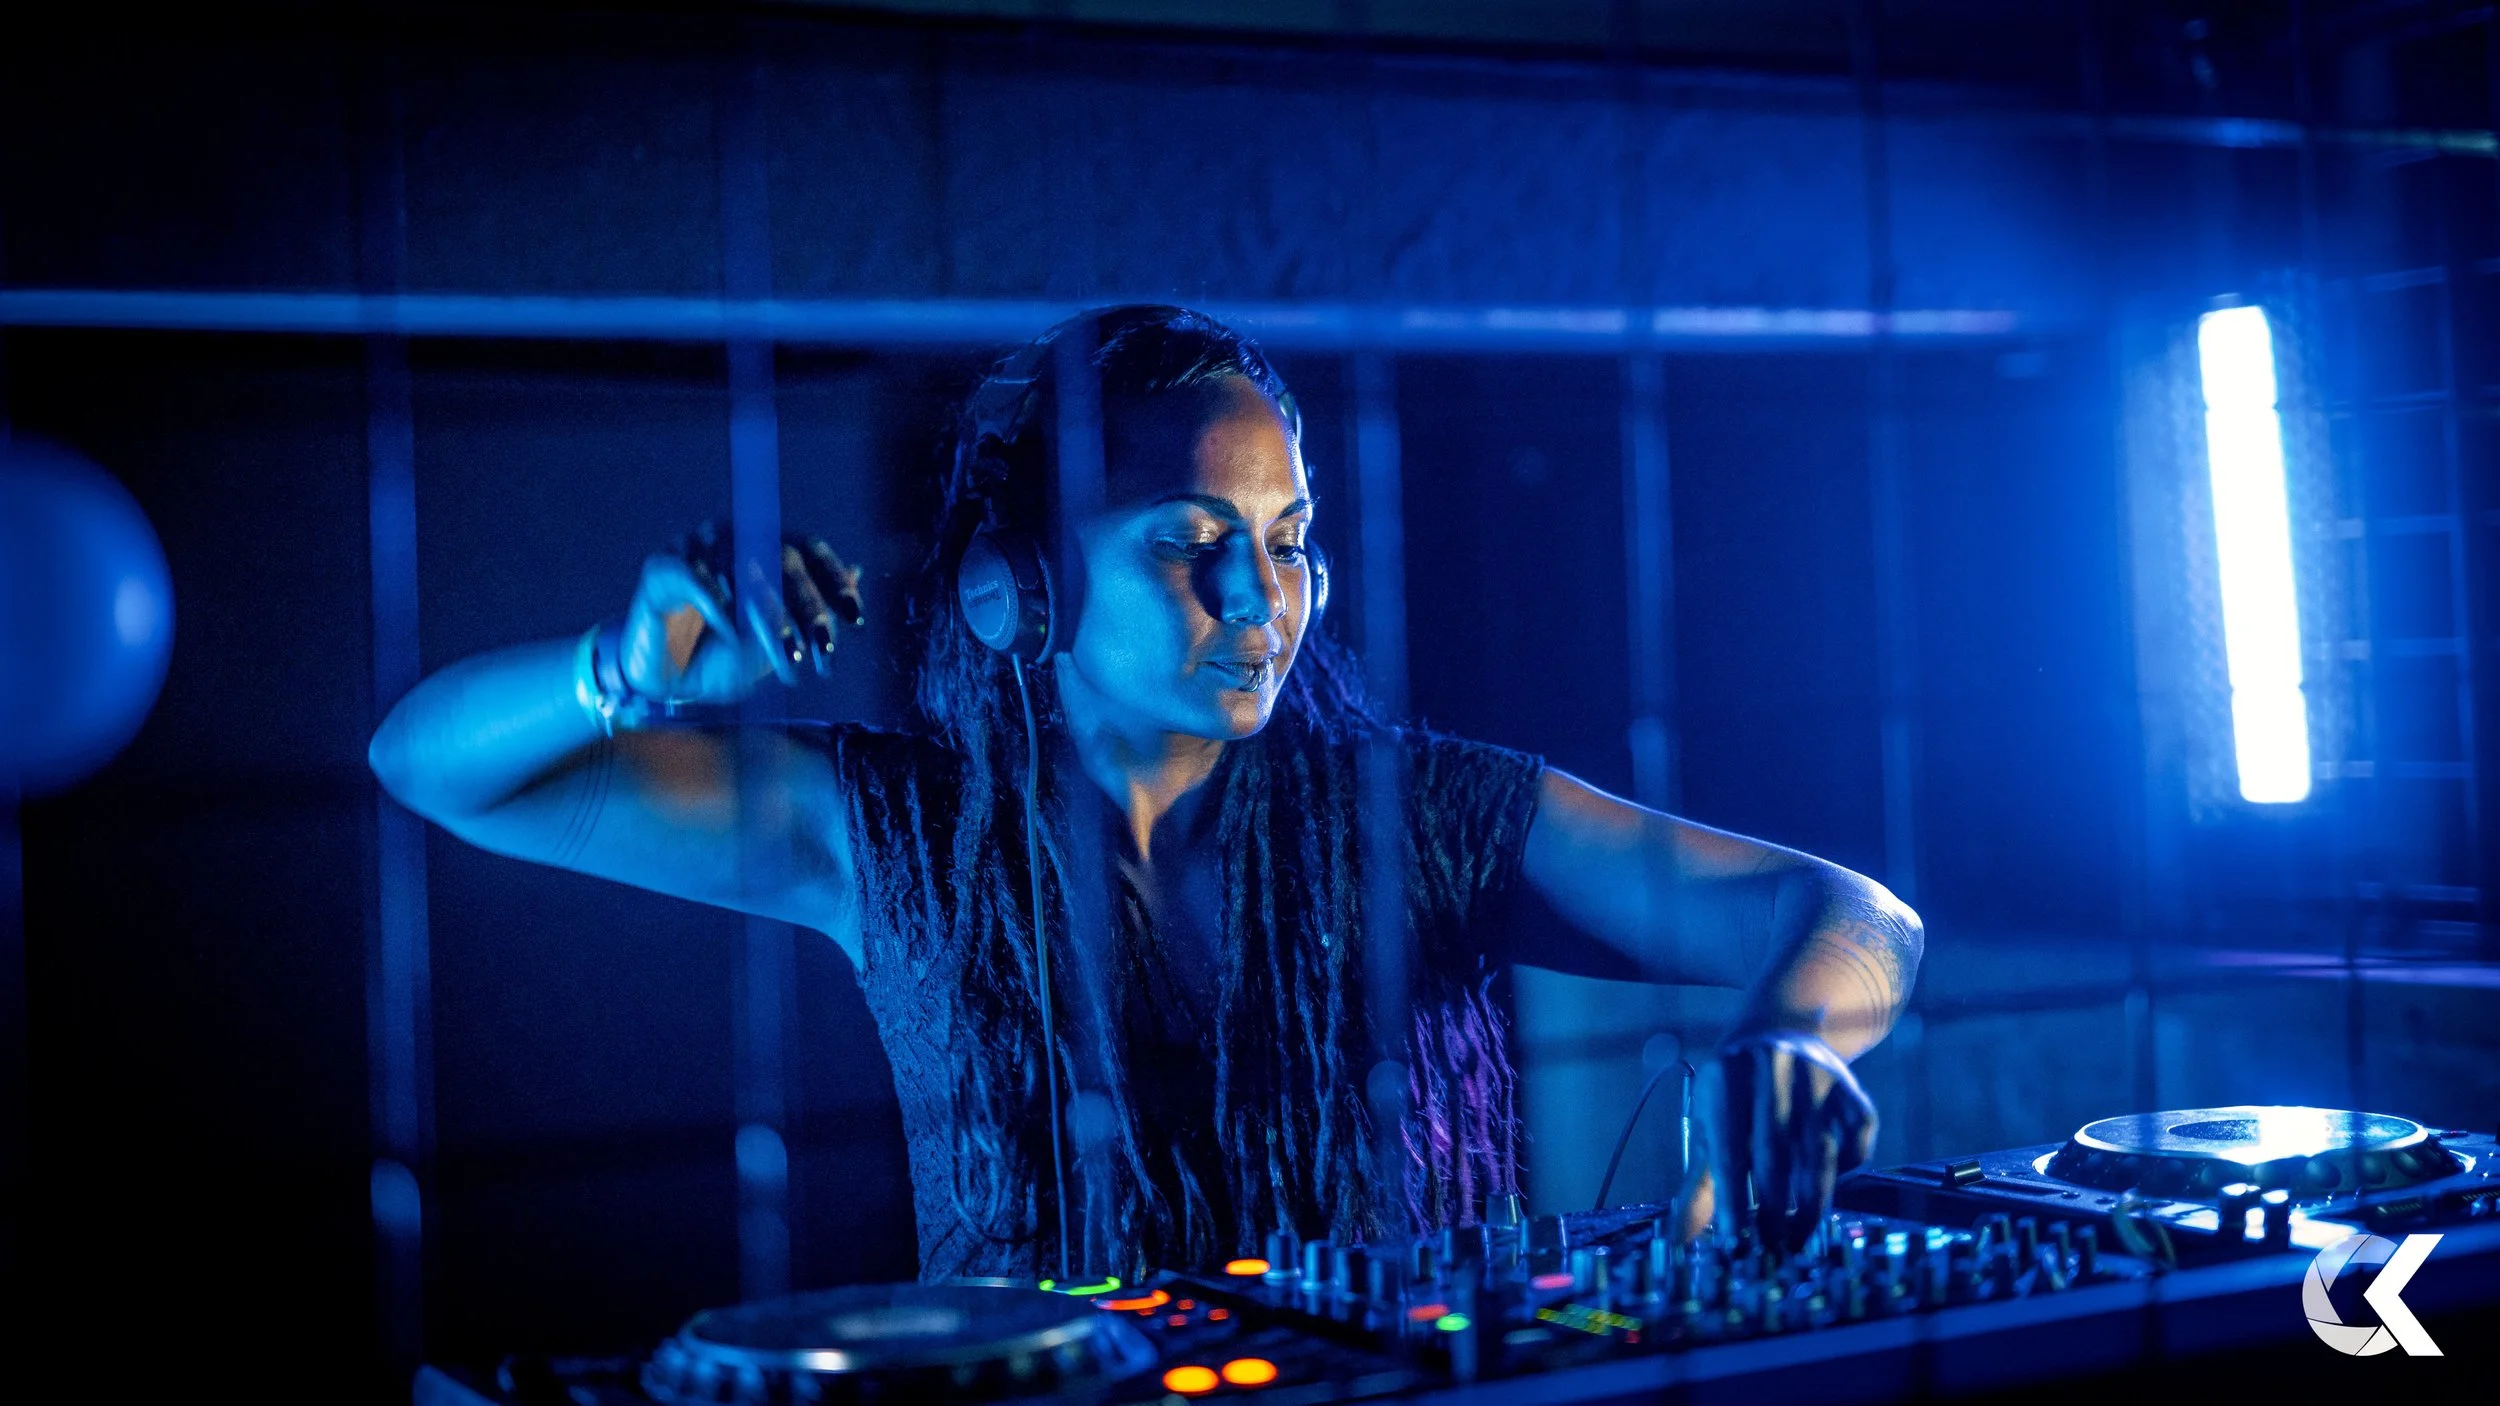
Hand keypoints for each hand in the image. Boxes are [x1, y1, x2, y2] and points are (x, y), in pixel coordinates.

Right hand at [619, 519, 864, 704]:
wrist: (666, 683)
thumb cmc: (722, 658)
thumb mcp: (777, 643)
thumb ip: (812, 611)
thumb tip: (857, 573)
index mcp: (764, 549)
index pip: (809, 551)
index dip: (834, 582)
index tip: (855, 619)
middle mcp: (734, 539)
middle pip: (782, 559)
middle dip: (809, 610)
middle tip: (825, 652)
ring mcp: (697, 548)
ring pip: (743, 568)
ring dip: (771, 617)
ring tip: (789, 658)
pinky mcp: (662, 567)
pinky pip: (695, 576)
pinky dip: (718, 605)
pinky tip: (734, 635)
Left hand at [1684, 1029, 1876, 1252]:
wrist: (1777, 1033)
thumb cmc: (1733, 1097)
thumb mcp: (1710, 1128)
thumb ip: (1697, 1185)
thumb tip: (1677, 1240)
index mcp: (1727, 1078)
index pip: (1728, 1147)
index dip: (1731, 1197)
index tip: (1734, 1242)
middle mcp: (1773, 1070)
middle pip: (1775, 1151)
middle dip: (1774, 1208)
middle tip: (1771, 1250)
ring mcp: (1817, 1076)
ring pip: (1821, 1150)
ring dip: (1812, 1201)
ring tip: (1798, 1239)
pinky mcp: (1851, 1087)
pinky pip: (1857, 1140)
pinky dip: (1846, 1171)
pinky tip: (1827, 1189)